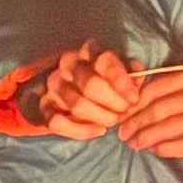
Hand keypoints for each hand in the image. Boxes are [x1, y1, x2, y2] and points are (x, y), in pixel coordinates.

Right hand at [26, 42, 141, 136]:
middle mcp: (68, 64)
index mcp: (89, 51)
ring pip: (76, 104)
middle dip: (112, 103)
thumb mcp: (120, 73)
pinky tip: (98, 130)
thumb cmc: (104, 80)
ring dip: (100, 117)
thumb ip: (130, 74)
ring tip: (113, 120)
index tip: (134, 98)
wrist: (71, 88)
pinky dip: (81, 130)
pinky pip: (58, 122)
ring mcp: (53, 84)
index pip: (105, 62)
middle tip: (125, 112)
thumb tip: (138, 72)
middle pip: (90, 85)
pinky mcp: (44, 105)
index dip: (121, 82)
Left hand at [117, 70, 182, 159]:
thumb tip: (132, 93)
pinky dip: (165, 149)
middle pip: (159, 110)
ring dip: (146, 138)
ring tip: (133, 144)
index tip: (120, 114)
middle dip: (135, 124)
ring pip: (169, 128)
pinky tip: (154, 150)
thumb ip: (167, 85)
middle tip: (122, 134)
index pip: (154, 89)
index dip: (133, 104)